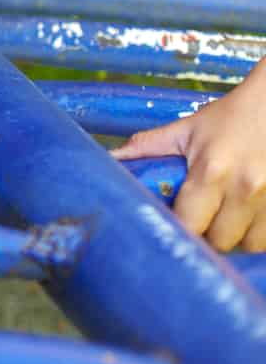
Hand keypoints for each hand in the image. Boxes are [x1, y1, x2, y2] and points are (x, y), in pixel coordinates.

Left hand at [115, 66, 265, 249]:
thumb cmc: (229, 118)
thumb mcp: (186, 129)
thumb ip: (147, 146)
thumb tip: (111, 157)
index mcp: (211, 172)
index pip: (189, 225)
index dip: (179, 232)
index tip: (172, 229)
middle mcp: (244, 190)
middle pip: (220, 242)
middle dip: (206, 238)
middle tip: (199, 224)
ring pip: (250, 245)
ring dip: (236, 239)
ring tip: (225, 221)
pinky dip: (258, 234)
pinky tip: (247, 220)